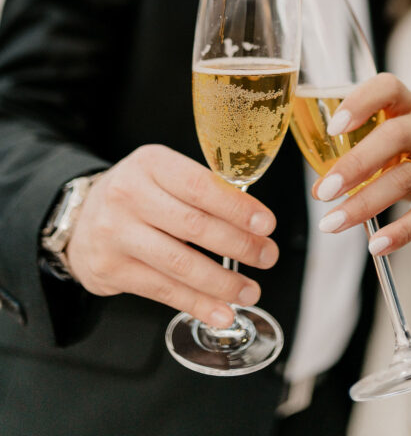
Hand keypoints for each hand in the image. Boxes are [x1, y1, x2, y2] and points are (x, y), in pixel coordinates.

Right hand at [66, 145, 278, 328]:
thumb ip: (202, 189)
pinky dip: (197, 304)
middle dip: (238, 245)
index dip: (237, 208)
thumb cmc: (138, 193)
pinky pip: (163, 290)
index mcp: (151, 163)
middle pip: (194, 225)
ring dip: (222, 282)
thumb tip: (253, 220)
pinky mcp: (111, 269)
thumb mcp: (164, 174)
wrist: (79, 218)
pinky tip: (221, 312)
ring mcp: (117, 233)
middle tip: (267, 256)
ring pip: (180, 263)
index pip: (201, 185)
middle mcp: (129, 194)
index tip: (267, 224)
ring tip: (250, 290)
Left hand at [312, 74, 410, 254]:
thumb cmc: (404, 150)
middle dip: (355, 165)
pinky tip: (375, 245)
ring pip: (404, 179)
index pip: (388, 88)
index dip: (361, 103)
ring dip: (365, 203)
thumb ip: (349, 151)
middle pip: (395, 137)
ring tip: (331, 223)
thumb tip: (318, 187)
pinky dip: (399, 233)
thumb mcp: (383, 135)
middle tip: (323, 191)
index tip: (333, 128)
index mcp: (407, 103)